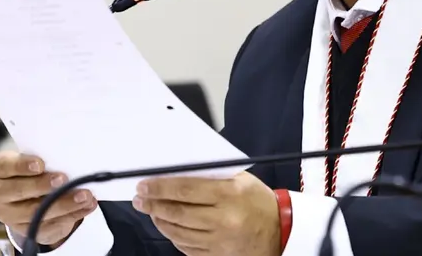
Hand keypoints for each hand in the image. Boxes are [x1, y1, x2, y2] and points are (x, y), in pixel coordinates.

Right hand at [0, 151, 97, 247]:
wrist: (31, 196)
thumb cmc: (33, 171)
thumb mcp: (34, 159)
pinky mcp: (25, 230)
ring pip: (34, 212)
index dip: (21, 165)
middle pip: (18, 190)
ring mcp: (9, 215)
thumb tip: (71, 160)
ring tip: (84, 196)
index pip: (4, 166)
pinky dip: (70, 216)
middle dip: (44, 185)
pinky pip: (47, 226)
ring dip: (63, 204)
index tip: (40, 164)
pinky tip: (85, 207)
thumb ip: (46, 158)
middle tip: (64, 179)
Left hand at [133, 172, 280, 255]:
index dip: (160, 188)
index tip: (144, 185)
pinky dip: (174, 237)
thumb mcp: (240, 180)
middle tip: (141, 198)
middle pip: (177, 212)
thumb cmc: (259, 201)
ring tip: (151, 211)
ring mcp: (220, 241)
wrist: (281, 232)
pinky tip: (169, 227)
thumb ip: (211, 177)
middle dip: (153, 204)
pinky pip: (187, 248)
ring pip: (178, 232)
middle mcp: (224, 219)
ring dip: (160, 220)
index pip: (185, 190)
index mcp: (229, 194)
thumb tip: (177, 174)